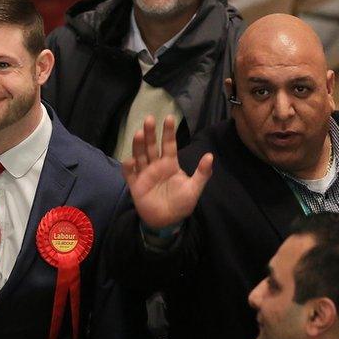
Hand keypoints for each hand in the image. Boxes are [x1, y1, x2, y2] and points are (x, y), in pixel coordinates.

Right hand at [122, 115, 213, 229]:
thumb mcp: (194, 188)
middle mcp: (156, 165)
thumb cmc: (181, 203)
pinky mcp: (135, 185)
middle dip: (150, 133)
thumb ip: (202, 173)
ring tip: (138, 133)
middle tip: (149, 119)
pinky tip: (130, 160)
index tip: (170, 118)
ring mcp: (144, 174)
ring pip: (140, 156)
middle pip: (152, 146)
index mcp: (170, 164)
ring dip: (138, 145)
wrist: (167, 221)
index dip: (168, 132)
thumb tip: (210, 155)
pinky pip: (130, 174)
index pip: (169, 144)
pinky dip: (128, 167)